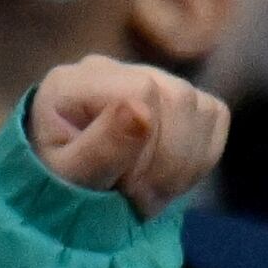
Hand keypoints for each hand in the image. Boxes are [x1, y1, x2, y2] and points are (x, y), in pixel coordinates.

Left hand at [27, 55, 229, 214]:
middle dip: (168, 161)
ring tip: (148, 193)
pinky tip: (167, 179)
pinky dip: (199, 158)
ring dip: (183, 165)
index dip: (148, 145)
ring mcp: (149, 78)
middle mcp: (113, 69)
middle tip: (138, 197)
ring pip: (202, 108)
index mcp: (76, 81)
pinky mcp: (177, 99)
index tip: (127, 187)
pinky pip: (214, 117)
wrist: (63, 194)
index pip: (143, 91)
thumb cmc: (53, 187)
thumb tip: (142, 110)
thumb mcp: (68, 177)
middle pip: (178, 97)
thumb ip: (100, 147)